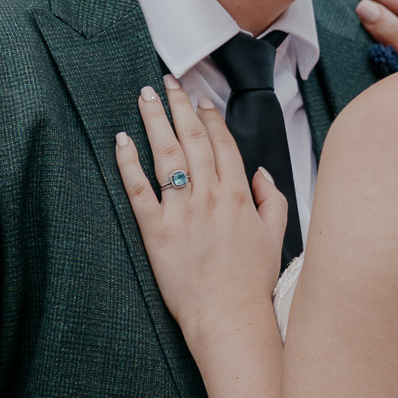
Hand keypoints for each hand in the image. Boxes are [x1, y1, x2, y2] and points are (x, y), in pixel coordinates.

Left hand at [116, 77, 288, 330]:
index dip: (210, 117)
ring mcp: (181, 211)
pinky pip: (138, 188)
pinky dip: (128, 161)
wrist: (228, 317)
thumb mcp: (276, 237)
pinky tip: (121, 140)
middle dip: (179, 104)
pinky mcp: (155, 230)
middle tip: (168, 80)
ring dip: (154, 119)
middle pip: (192, 138)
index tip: (200, 100)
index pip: (223, 143)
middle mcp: (209, 195)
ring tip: (145, 96)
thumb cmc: (251, 283)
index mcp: (238, 195)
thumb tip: (260, 174)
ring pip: (166, 153)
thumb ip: (270, 200)